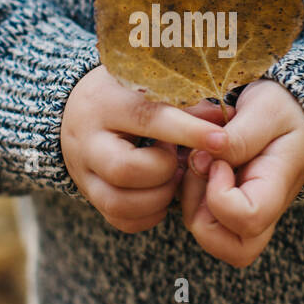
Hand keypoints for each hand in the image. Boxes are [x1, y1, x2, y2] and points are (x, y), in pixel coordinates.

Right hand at [60, 65, 219, 232]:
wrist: (76, 110)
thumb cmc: (124, 93)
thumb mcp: (150, 84)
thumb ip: (187, 101)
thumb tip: (227, 118)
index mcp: (108, 103)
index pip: (148, 119)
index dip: (188, 132)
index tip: (220, 140)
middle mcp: (89, 141)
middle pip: (125, 170)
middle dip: (165, 171)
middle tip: (180, 161)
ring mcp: (84, 173)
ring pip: (119, 203)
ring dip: (158, 198)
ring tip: (172, 179)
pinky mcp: (90, 195)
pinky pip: (119, 219)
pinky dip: (148, 214)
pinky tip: (161, 195)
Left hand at [179, 79, 303, 266]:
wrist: (291, 115)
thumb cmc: (282, 110)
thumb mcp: (265, 110)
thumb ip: (238, 136)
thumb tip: (205, 159)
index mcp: (277, 189)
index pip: (248, 219)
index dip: (220, 194)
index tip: (219, 161)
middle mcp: (263, 215)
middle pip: (221, 242)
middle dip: (197, 206)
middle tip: (202, 166)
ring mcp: (244, 219)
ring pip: (205, 236)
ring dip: (190, 200)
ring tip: (199, 163)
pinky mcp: (226, 213)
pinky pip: (198, 221)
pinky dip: (188, 196)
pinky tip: (197, 166)